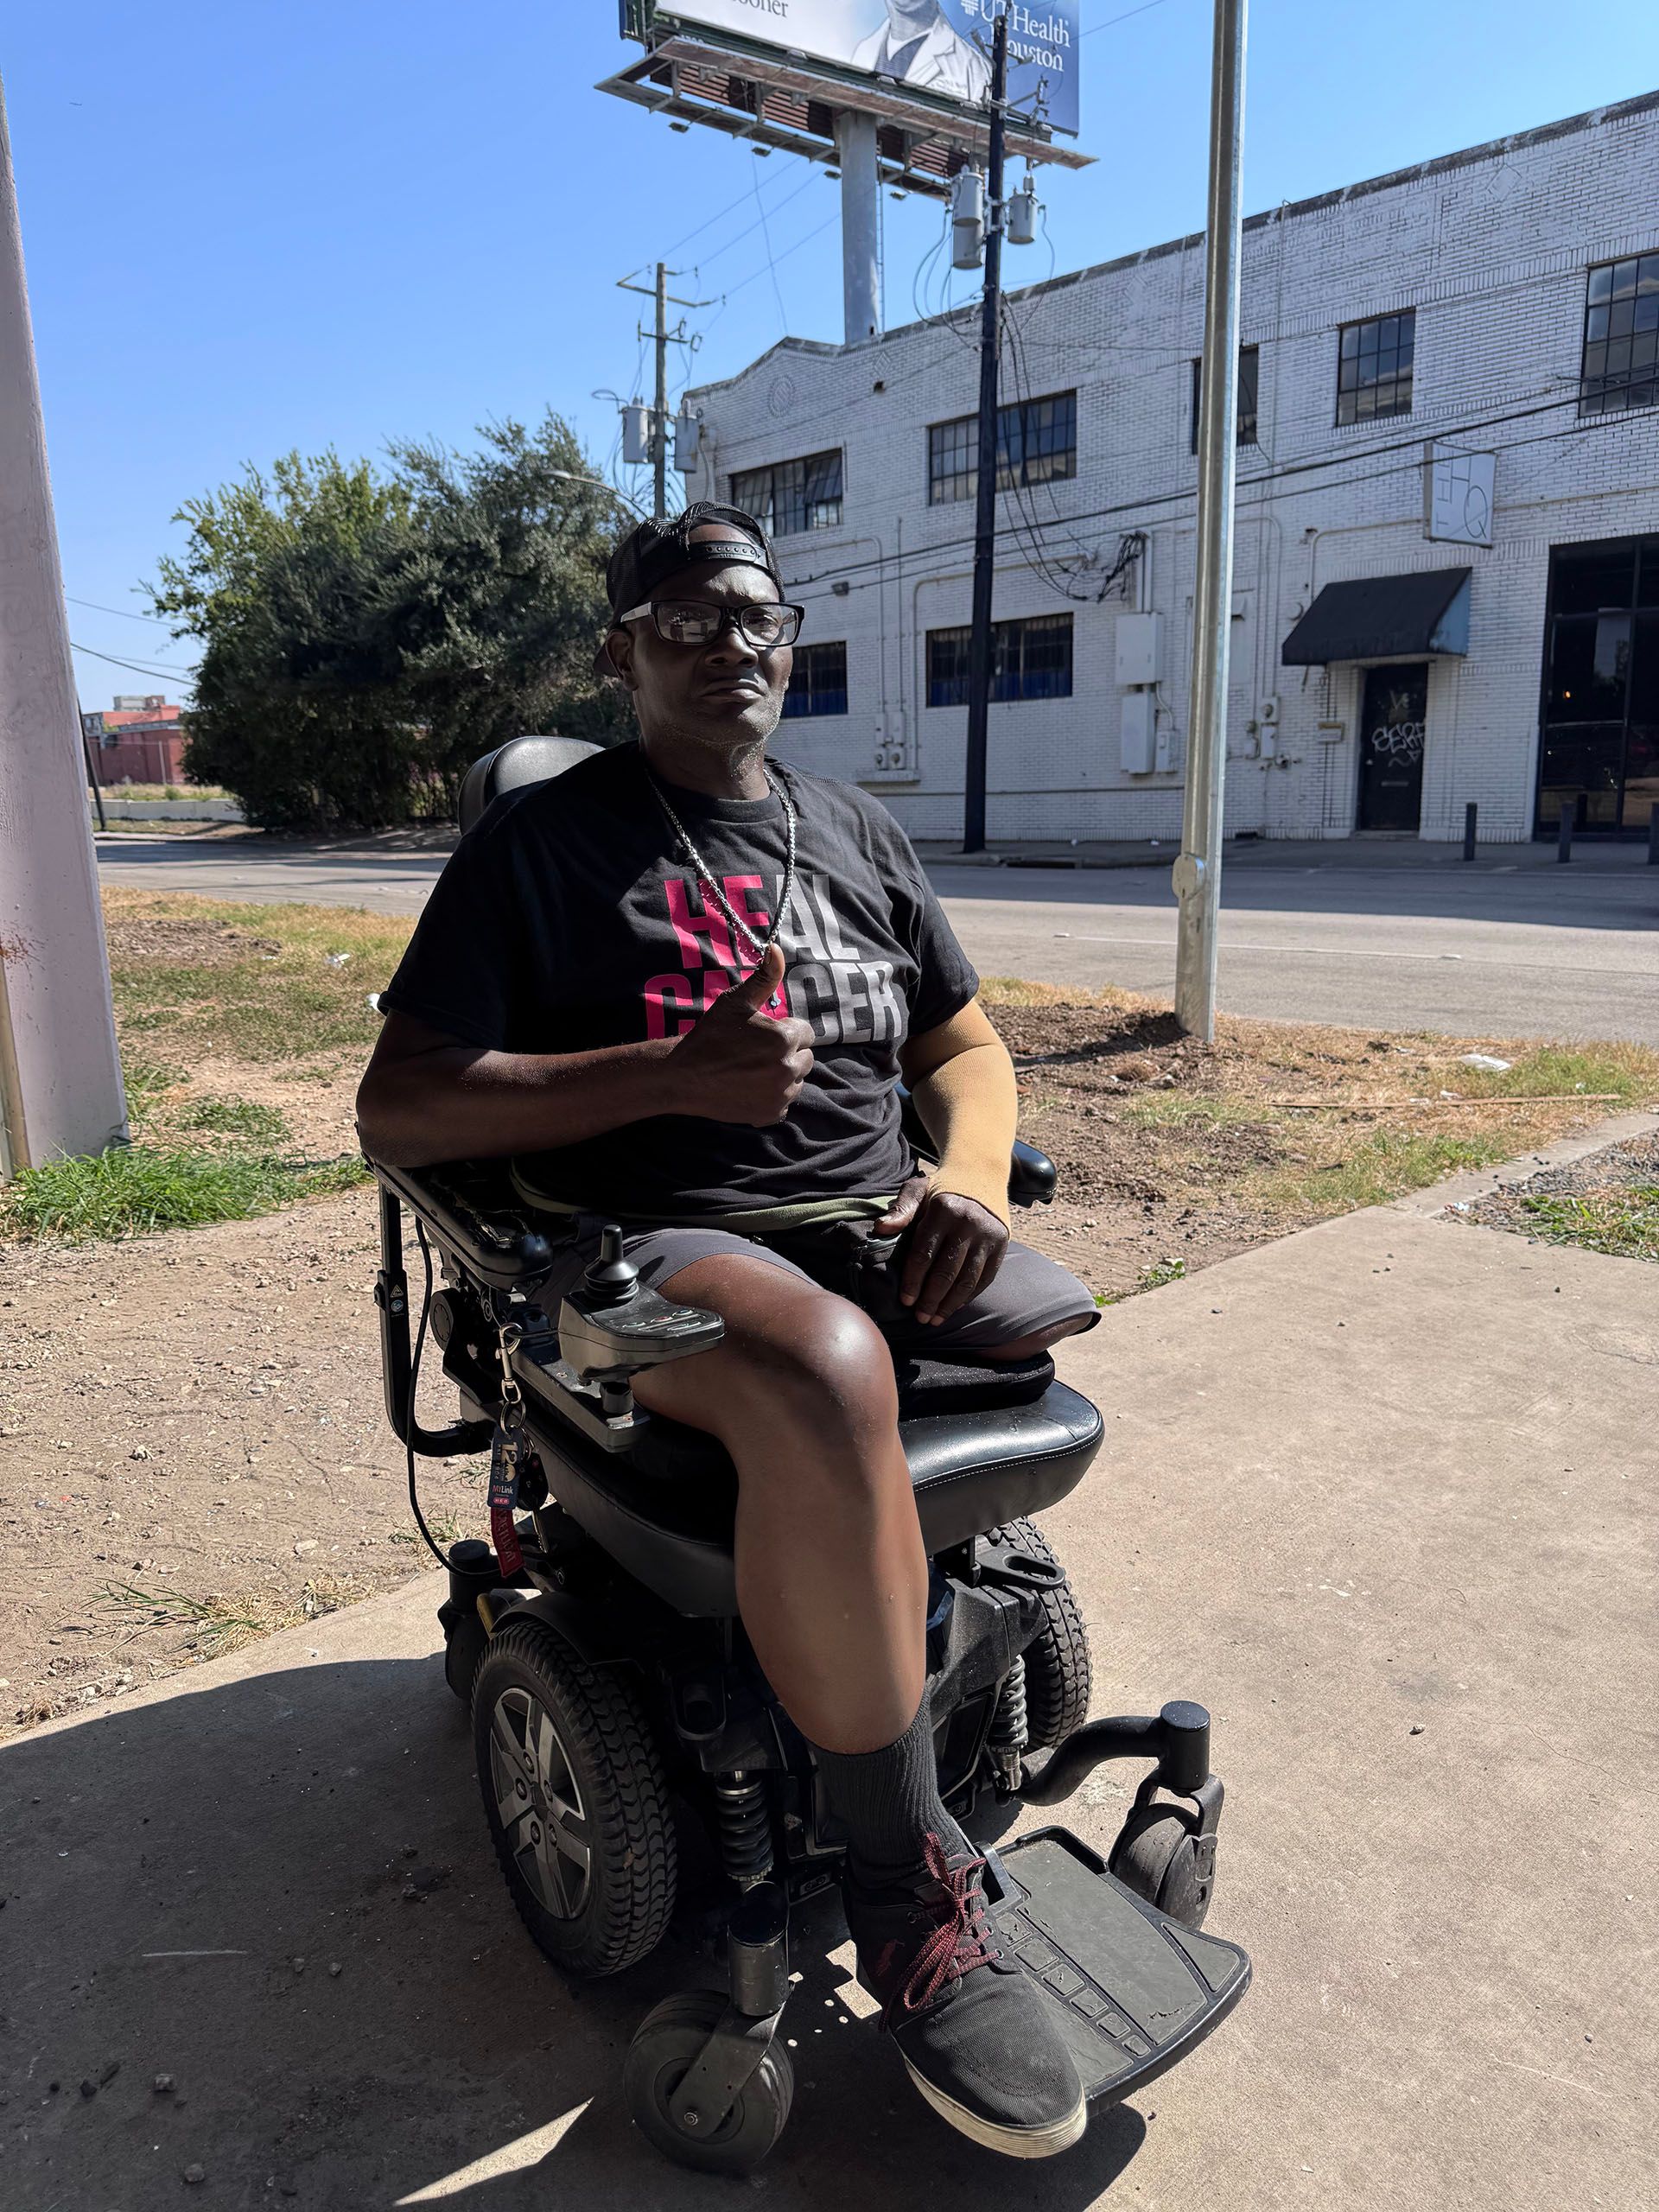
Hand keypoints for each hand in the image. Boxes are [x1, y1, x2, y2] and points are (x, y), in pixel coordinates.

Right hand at [670, 944, 815, 1125]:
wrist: (682, 1076)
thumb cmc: (709, 1035)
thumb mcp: (735, 1002)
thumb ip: (764, 977)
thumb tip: (778, 949)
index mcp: (784, 1038)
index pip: (806, 1033)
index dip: (785, 1031)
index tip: (763, 1035)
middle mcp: (788, 1068)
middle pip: (805, 1058)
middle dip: (787, 1053)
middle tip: (756, 1053)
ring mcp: (780, 1095)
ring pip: (796, 1081)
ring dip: (782, 1075)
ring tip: (751, 1069)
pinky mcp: (770, 1115)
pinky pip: (784, 1103)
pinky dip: (772, 1097)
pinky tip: (749, 1087)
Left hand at [874, 1175, 1008, 1326]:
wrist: (980, 1176)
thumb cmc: (941, 1189)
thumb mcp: (918, 1189)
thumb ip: (900, 1209)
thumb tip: (880, 1228)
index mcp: (943, 1211)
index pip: (924, 1254)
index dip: (913, 1281)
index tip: (905, 1301)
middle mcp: (968, 1224)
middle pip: (946, 1272)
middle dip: (930, 1299)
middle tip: (919, 1318)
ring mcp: (987, 1236)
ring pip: (967, 1280)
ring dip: (949, 1304)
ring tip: (935, 1319)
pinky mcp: (1001, 1245)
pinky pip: (984, 1278)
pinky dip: (968, 1296)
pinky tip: (953, 1307)